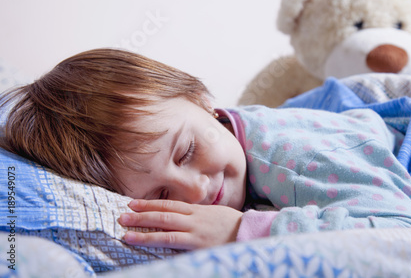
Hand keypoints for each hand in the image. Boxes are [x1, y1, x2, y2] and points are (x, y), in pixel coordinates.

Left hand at [118, 199, 242, 249]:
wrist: (251, 233)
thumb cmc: (234, 227)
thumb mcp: (216, 216)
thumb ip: (199, 216)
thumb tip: (183, 217)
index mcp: (198, 210)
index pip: (170, 204)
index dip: (151, 203)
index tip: (134, 202)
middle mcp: (194, 218)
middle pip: (163, 213)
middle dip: (142, 213)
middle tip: (122, 213)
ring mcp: (195, 230)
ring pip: (164, 227)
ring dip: (143, 227)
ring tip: (125, 229)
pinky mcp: (197, 244)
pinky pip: (172, 242)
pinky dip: (156, 241)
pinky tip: (143, 242)